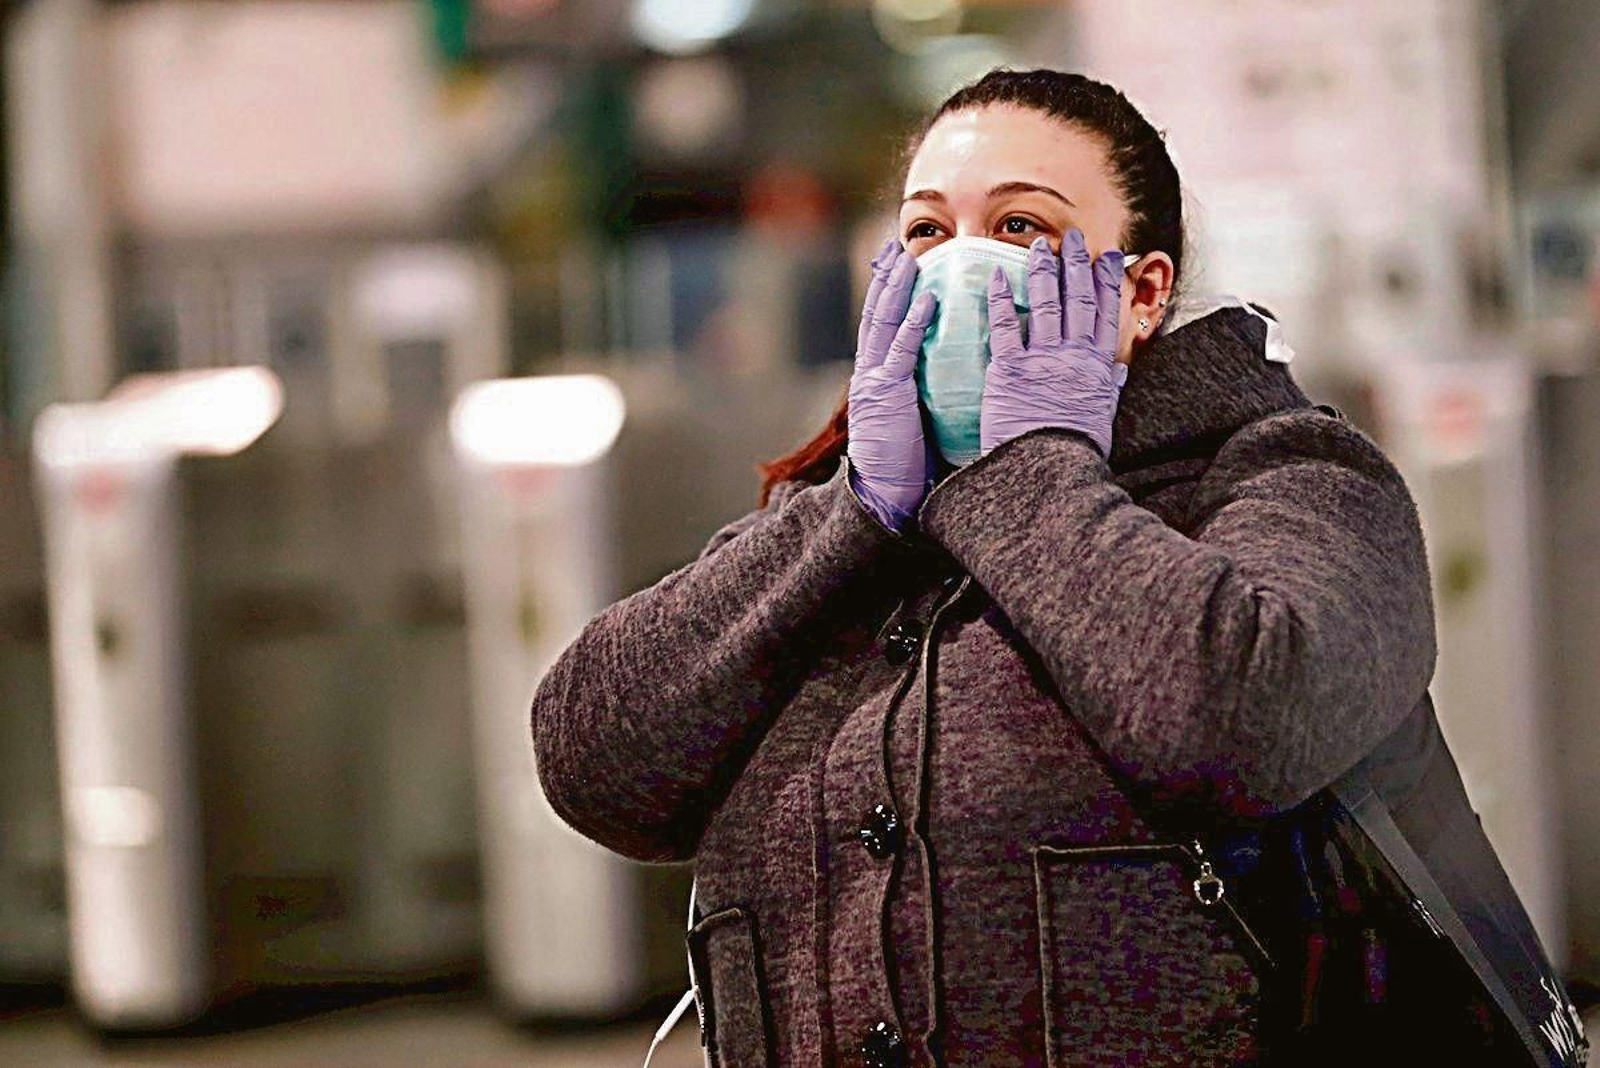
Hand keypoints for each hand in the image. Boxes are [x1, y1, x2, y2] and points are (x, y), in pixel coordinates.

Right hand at [847, 237, 938, 529]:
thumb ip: (926, 389)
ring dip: (897, 287)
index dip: (889, 291)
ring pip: (883, 322)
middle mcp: (870, 373)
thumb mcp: (916, 417)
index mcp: (878, 377)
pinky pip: (900, 352)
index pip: (883, 324)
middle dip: (886, 277)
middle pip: (877, 312)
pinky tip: (927, 300)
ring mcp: (875, 381)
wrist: (886, 497)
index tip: (899, 262)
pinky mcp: (887, 395)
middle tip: (896, 244)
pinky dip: (913, 323)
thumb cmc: (909, 465)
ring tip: (908, 257)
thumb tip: (956, 369)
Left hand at [981, 230, 1127, 459]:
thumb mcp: (1101, 418)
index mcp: (1097, 368)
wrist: (1044, 473)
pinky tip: (1000, 276)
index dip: (1108, 281)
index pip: (1106, 313)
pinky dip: (1003, 300)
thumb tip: (1119, 370)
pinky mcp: (1009, 371)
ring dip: (1044, 271)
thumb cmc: (1072, 452)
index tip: (1110, 256)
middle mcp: (1073, 357)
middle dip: (1077, 264)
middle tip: (1074, 239)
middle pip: (1078, 300)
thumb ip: (1108, 389)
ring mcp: (1042, 361)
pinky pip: (1005, 328)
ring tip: (1039, 246)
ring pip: (1046, 305)